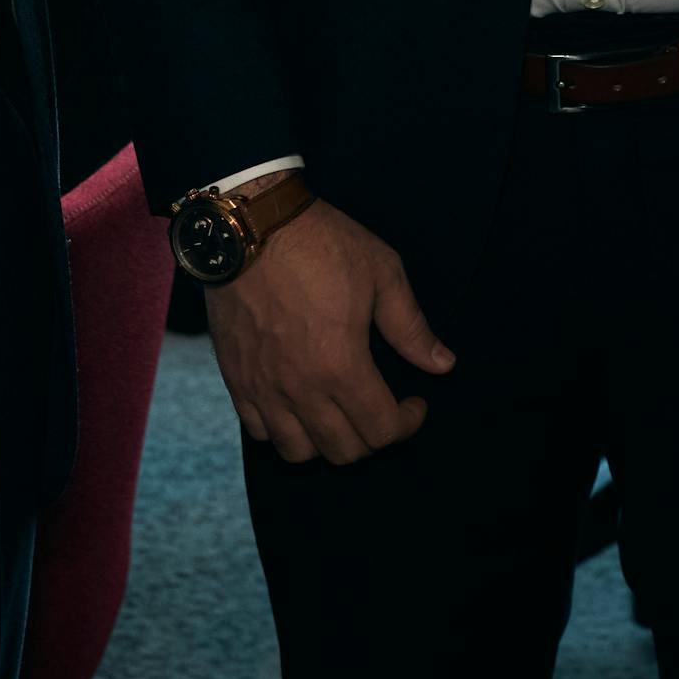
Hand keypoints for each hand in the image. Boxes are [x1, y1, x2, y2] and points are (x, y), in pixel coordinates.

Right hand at [203, 195, 456, 465]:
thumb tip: (442, 365)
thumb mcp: (381, 273)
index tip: (416, 403)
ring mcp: (263, 388)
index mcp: (341, 366)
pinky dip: (283, 431)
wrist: (249, 226)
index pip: (381, 431)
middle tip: (382, 410)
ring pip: (299, 452)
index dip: (408, 424)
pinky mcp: (236, 379)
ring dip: (327, 442)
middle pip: (343, 452)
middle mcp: (300, 389)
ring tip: (340, 413)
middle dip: (373, 439)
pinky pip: (259, 432)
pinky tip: (299, 406)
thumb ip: (411, 327)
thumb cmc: (321, 243)